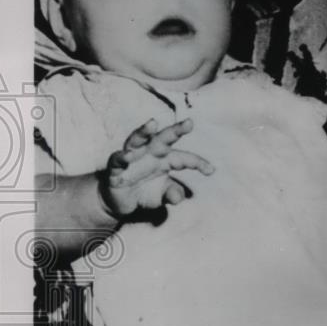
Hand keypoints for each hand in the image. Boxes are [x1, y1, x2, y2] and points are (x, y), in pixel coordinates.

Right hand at [98, 118, 213, 218]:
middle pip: (163, 138)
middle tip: (189, 123)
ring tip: (152, 124)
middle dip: (175, 130)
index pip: (185, 158)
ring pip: (137, 140)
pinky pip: (117, 160)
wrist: (121, 202)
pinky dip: (121, 157)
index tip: (211, 171)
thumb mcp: (161, 196)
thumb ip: (171, 194)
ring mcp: (132, 158)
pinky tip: (126, 156)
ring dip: (144, 132)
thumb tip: (178, 198)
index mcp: (166, 159)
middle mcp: (150, 153)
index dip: (198, 163)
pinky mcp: (115, 168)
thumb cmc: (145, 192)